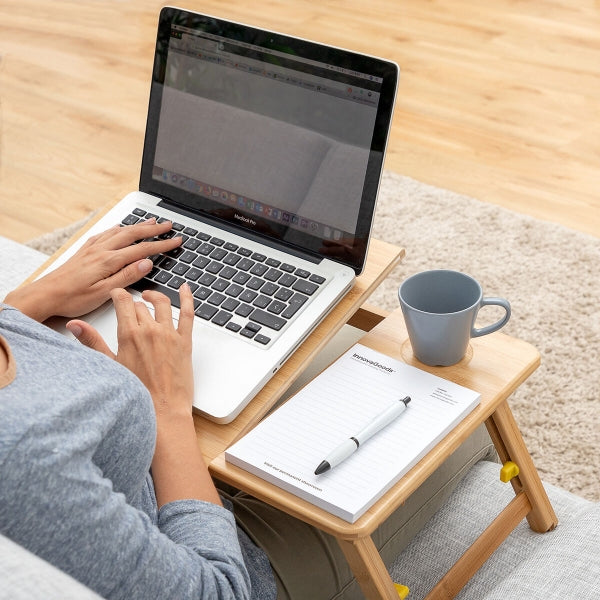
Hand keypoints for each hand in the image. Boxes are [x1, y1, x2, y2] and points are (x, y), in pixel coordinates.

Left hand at [4, 219, 181, 321]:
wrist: (44, 295)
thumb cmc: (72, 298)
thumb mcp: (104, 293)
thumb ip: (127, 277)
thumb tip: (146, 263)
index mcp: (109, 261)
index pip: (143, 250)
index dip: (162, 245)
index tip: (176, 241)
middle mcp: (102, 250)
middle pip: (133, 234)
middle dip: (154, 229)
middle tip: (169, 225)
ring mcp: (92, 249)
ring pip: (120, 231)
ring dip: (138, 225)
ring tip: (150, 221)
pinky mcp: (85, 251)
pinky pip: (105, 234)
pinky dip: (117, 228)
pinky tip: (119, 228)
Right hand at [67, 285, 194, 419]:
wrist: (162, 410)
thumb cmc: (137, 393)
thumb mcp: (109, 365)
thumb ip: (92, 341)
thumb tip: (75, 325)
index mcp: (129, 335)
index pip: (123, 302)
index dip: (119, 295)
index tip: (117, 294)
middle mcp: (150, 331)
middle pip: (140, 306)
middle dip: (134, 304)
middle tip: (131, 307)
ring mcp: (169, 335)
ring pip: (162, 304)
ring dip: (155, 296)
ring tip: (150, 296)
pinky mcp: (185, 341)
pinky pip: (188, 313)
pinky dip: (187, 298)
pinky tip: (185, 288)